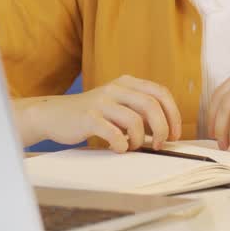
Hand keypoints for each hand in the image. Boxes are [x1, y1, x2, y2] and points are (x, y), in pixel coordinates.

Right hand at [15, 75, 182, 152]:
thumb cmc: (92, 115)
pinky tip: (117, 147)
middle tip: (159, 144)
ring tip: (132, 146)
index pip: (160, 92)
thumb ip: (139, 112)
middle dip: (161, 128)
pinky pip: (113, 132)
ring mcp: (101, 101)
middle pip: (151, 105)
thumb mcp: (118, 105)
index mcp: (127, 83)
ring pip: (134, 120)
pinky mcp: (88, 117)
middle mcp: (116, 88)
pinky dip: (121, 144)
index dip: (173, 114)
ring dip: (139, 140)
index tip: (176, 134)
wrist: (54, 115)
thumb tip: (167, 132)